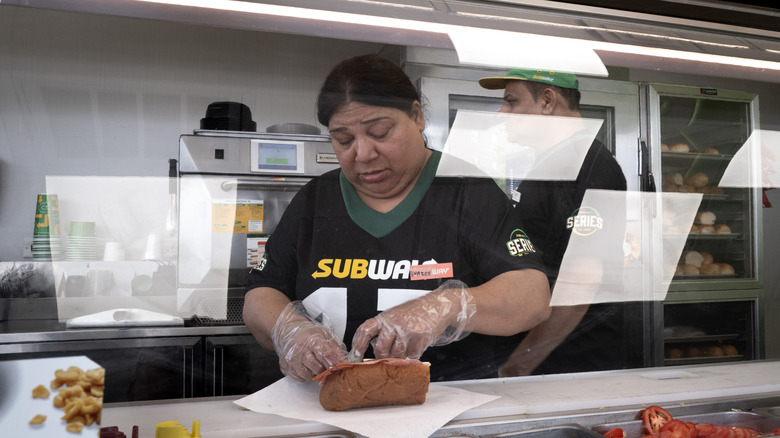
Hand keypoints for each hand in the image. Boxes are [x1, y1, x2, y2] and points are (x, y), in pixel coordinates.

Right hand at [271, 301, 345, 381]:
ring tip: (315, 364)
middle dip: (325, 369)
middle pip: (317, 367)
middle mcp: (300, 349)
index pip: (325, 354)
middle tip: (327, 366)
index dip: (333, 363)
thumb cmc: (308, 334)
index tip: (339, 367)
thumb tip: (341, 360)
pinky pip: (300, 378)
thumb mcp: (324, 334)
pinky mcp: (285, 366)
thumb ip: (334, 347)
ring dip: (314, 373)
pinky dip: (305, 375)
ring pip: (308, 375)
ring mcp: (291, 359)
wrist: (288, 332)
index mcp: (312, 339)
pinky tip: (306, 366)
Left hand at [350, 280, 475, 358]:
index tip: (355, 356)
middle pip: (380, 349)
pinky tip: (414, 349)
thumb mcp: (395, 315)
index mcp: (385, 317)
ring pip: (396, 355)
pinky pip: (411, 356)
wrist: (437, 306)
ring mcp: (407, 331)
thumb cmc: (415, 311)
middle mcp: (394, 323)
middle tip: (388, 356)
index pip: (365, 330)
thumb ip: (384, 329)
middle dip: (383, 356)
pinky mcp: (420, 338)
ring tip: (404, 349)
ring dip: (399, 357)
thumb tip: (372, 349)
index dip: (358, 344)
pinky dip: (412, 357)